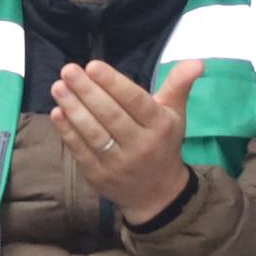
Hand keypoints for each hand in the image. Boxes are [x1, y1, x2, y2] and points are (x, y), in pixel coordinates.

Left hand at [50, 56, 204, 221]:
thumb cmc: (162, 143)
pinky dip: (67, 131)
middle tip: (68, 71)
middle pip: (111, 115)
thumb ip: (179, 85)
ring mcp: (119, 163)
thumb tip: (198, 61)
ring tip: (58, 87)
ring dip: (73, 109)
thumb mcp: (175, 115)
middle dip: (87, 91)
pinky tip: (57, 112)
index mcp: (160, 126)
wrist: (157, 194)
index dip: (113, 83)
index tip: (92, 65)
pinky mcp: (99, 176)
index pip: (135, 101)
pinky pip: (80, 150)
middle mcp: (141, 145)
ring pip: (94, 133)